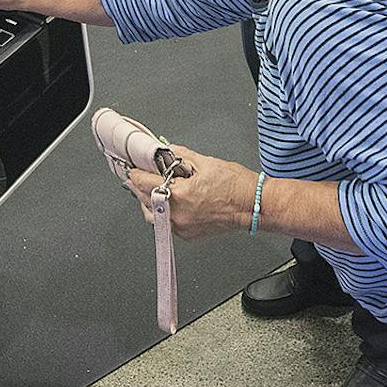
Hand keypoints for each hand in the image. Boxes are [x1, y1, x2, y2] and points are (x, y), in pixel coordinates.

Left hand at [125, 145, 252, 240]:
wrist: (255, 206)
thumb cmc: (237, 186)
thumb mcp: (205, 162)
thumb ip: (180, 156)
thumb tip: (166, 152)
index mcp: (180, 195)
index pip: (144, 182)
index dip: (135, 172)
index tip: (132, 168)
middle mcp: (178, 214)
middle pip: (144, 200)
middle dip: (139, 186)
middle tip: (137, 176)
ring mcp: (182, 227)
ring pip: (152, 216)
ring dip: (147, 201)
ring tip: (150, 189)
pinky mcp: (189, 234)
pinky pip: (166, 224)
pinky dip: (162, 212)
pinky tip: (167, 202)